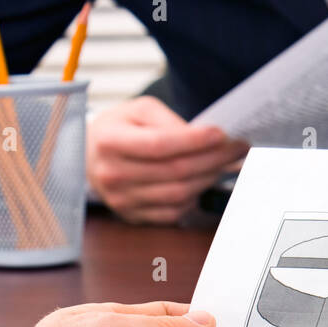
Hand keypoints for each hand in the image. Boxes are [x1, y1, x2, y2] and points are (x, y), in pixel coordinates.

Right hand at [86, 96, 247, 223]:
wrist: (90, 156)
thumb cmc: (119, 129)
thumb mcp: (138, 110)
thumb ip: (168, 120)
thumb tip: (201, 138)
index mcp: (110, 142)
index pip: (160, 145)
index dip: (195, 141)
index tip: (222, 134)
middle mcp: (113, 174)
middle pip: (175, 172)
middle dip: (213, 159)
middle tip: (237, 149)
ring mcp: (121, 200)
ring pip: (178, 195)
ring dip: (208, 179)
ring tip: (224, 164)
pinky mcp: (131, 216)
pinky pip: (172, 213)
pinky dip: (193, 198)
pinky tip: (202, 182)